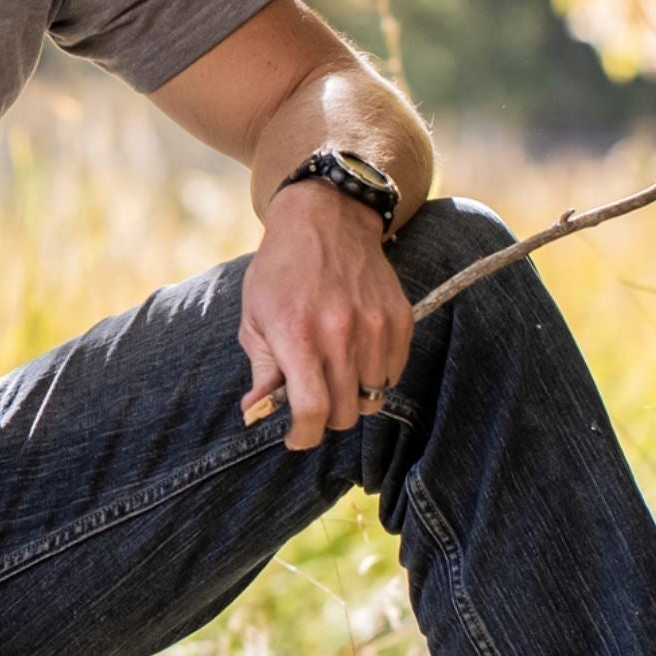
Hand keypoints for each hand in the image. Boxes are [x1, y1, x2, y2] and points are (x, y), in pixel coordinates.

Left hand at [238, 180, 414, 450]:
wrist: (325, 219)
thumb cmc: (279, 272)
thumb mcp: (255, 318)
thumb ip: (262, 370)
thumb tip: (256, 414)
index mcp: (297, 335)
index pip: (311, 410)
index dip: (303, 436)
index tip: (295, 436)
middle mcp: (340, 333)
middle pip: (343, 412)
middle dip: (324, 418)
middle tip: (311, 402)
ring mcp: (375, 325)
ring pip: (371, 396)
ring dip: (351, 396)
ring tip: (333, 374)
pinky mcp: (401, 318)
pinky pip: (394, 372)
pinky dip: (376, 375)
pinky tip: (355, 355)